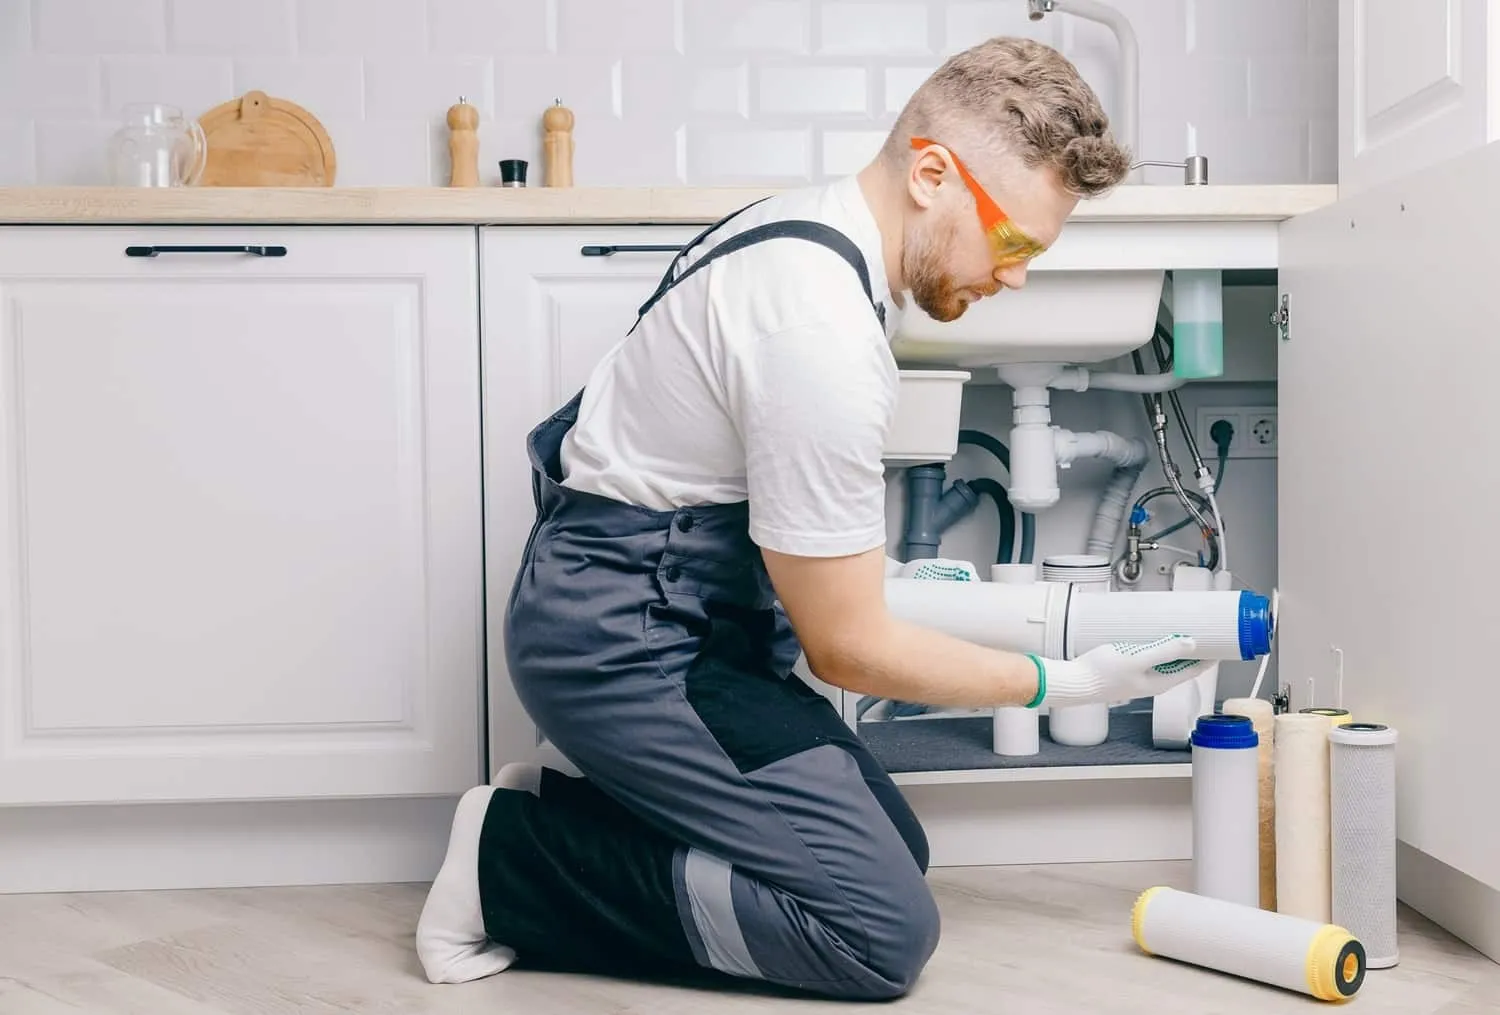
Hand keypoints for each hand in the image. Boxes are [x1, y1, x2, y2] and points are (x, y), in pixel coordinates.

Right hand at [1034, 635, 1212, 706]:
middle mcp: (1153, 682)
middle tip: (1204, 631)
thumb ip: (1163, 651)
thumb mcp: (1136, 658)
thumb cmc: (1102, 674)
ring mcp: (1140, 678)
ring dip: (1177, 648)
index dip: (1210, 656)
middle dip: (1195, 650)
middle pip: (1183, 666)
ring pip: (1167, 662)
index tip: (1221, 642)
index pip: (1194, 669)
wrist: (1074, 683)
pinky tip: (1153, 636)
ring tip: (1183, 629)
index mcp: (1161, 682)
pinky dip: (1159, 647)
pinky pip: (1151, 659)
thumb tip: (1191, 643)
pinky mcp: (1128, 671)